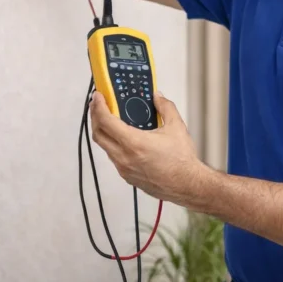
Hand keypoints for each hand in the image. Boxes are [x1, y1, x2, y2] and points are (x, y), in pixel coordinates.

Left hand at [89, 90, 208, 203]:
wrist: (187, 185)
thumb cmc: (182, 161)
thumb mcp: (176, 127)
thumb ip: (165, 107)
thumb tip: (158, 97)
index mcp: (134, 143)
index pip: (106, 121)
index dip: (99, 106)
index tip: (98, 97)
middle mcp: (124, 157)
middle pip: (98, 134)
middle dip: (95, 117)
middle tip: (98, 105)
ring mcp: (124, 169)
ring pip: (105, 147)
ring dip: (104, 131)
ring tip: (110, 120)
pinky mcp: (127, 176)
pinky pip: (113, 158)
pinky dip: (112, 145)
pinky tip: (123, 138)